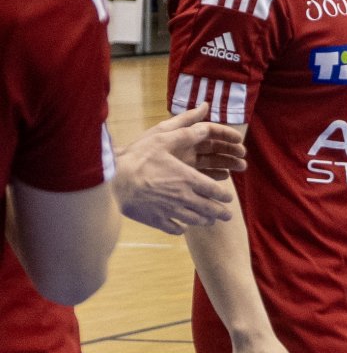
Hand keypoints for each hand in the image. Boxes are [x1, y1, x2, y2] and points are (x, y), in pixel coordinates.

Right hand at [111, 104, 246, 234]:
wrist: (112, 181)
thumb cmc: (137, 158)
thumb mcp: (162, 140)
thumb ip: (187, 133)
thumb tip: (206, 124)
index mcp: (188, 179)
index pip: (214, 191)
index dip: (224, 196)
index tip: (228, 198)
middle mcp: (183, 198)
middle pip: (208, 209)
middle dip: (220, 213)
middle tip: (227, 216)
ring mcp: (170, 211)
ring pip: (194, 220)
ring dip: (204, 221)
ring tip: (209, 221)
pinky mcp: (155, 220)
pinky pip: (174, 228)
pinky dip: (180, 228)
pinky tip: (182, 226)